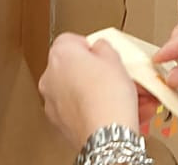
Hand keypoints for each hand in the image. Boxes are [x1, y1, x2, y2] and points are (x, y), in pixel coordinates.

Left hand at [38, 33, 140, 148]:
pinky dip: (96, 110)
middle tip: (118, 77)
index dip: (92, 47)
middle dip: (99, 74)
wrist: (107, 135)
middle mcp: (50, 77)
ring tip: (127, 98)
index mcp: (60, 54)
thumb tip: (100, 49)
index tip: (105, 55)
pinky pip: (81, 110)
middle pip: (76, 69)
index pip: (71, 41)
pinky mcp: (61, 123)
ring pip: (80, 92)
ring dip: (101, 93)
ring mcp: (53, 102)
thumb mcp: (115, 58)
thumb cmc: (108, 98)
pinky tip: (118, 112)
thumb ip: (103, 47)